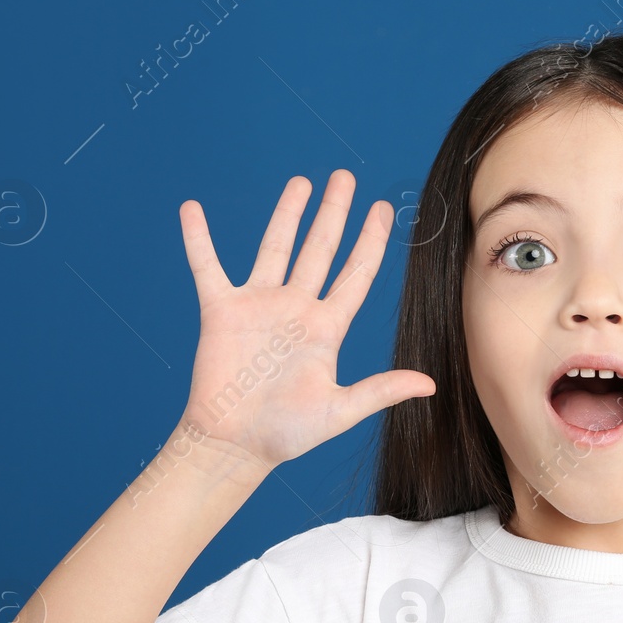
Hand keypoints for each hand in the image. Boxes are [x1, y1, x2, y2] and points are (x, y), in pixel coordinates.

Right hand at [176, 169, 434, 472]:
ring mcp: (259, 305)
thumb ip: (381, 390)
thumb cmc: (286, 434)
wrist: (234, 444)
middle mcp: (296, 309)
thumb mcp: (340, 410)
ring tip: (302, 182)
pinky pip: (207, 267)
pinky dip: (198, 239)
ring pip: (275, 247)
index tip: (382, 210)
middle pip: (320, 250)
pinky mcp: (221, 311)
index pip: (355, 274)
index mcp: (326, 328)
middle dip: (334, 213)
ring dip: (287, 214)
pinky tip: (192, 209)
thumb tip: (431, 385)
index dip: (370, 242)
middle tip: (346, 177)